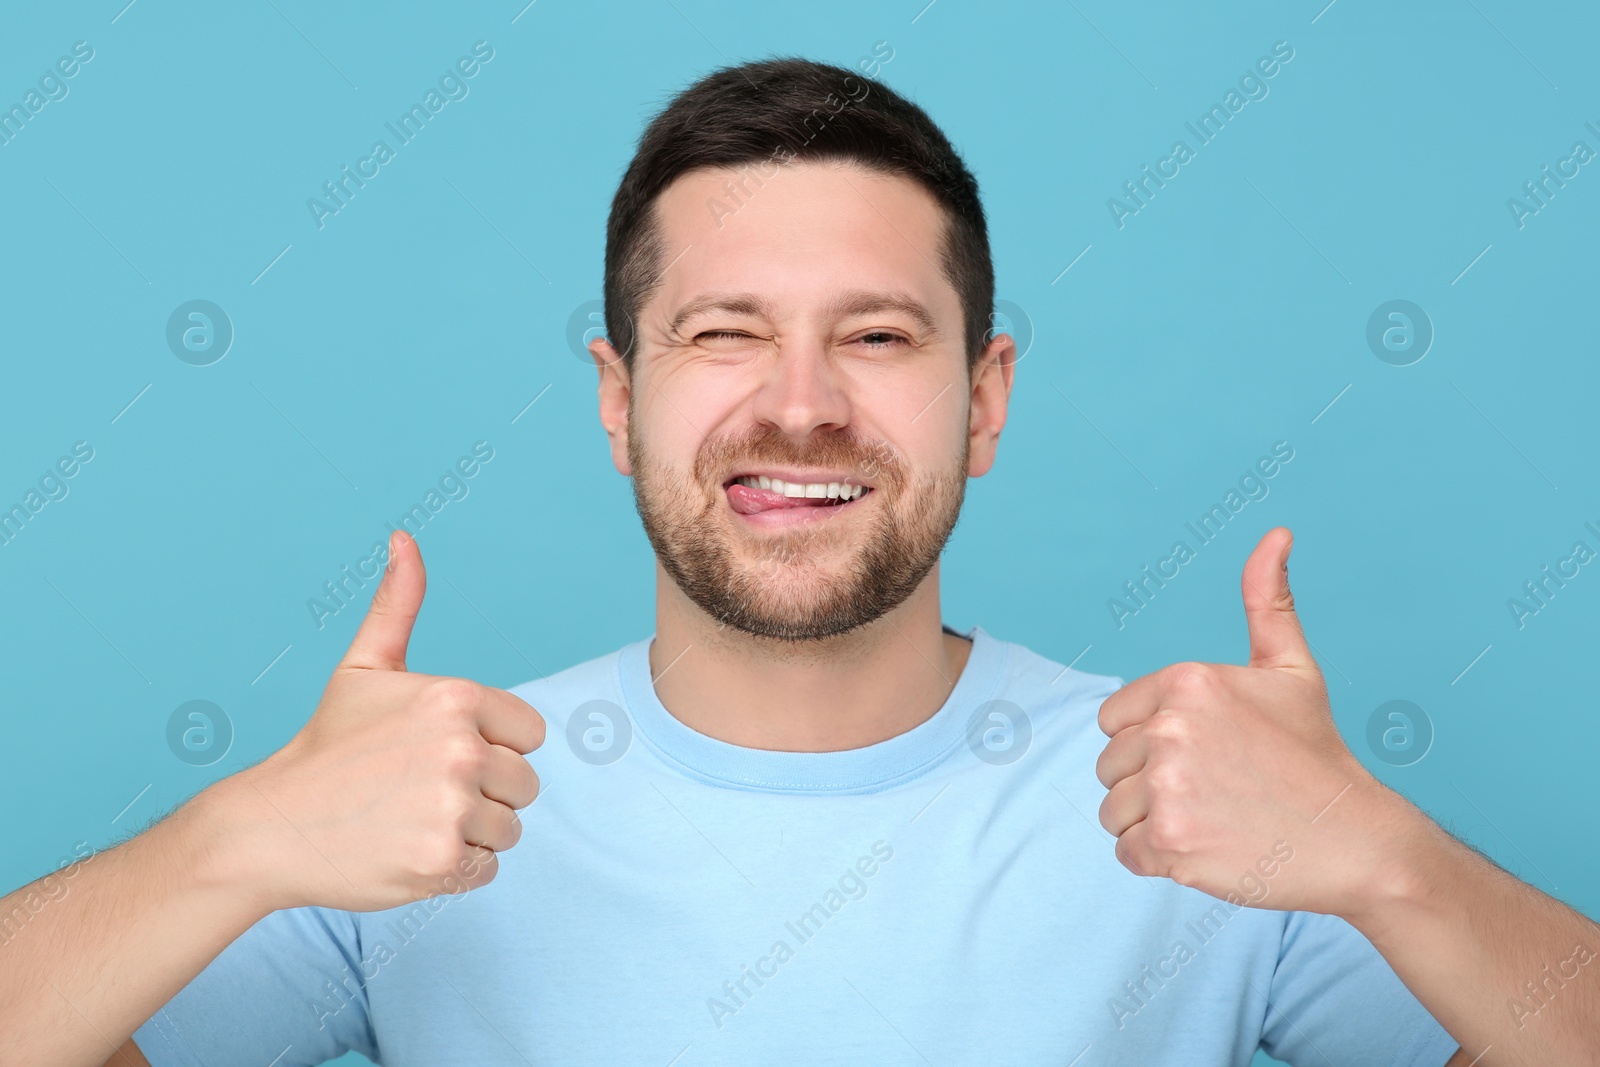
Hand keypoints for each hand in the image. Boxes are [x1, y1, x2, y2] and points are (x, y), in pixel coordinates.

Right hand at [219, 529, 545, 912]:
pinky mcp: (442, 861)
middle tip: (421, 791)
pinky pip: (488, 868)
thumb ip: (398, 604)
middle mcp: (461, 749)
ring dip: (471, 832)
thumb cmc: (327, 745)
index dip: (494, 746)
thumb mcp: (363, 666)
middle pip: (525, 784)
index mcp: (455, 698)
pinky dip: (455, 868)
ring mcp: (452, 808)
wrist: (273, 826)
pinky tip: (409, 849)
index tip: (441, 753)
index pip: (531, 733)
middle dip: (485, 792)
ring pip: (509, 828)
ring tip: (413, 819)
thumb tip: (405, 538)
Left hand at [1094, 527, 1408, 916]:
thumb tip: (1276, 534)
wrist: (1357, 840)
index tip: (1205, 756)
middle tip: (1215, 792)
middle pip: (1110, 767)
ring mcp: (1168, 789)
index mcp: (1185, 683)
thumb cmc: (1315, 755)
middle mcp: (1169, 729)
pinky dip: (1159, 860)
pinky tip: (1209, 849)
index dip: (1149, 743)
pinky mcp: (1169, 843)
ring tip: (1212, 819)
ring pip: (1113, 812)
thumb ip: (1267, 602)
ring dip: (1152, 824)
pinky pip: (1127, 853)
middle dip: (1150, 785)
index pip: (1112, 720)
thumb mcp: (1290, 669)